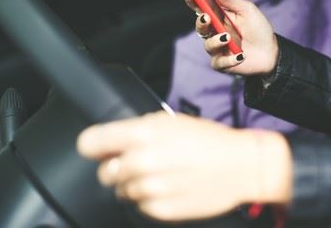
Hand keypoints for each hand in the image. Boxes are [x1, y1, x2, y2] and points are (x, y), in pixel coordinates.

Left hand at [77, 111, 292, 221]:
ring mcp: (150, 188)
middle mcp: (142, 161)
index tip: (100, 150)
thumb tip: (113, 141)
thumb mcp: (171, 121)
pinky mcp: (161, 209)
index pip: (90, 143)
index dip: (94, 146)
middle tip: (138, 164)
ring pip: (121, 192)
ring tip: (161, 175)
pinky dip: (149, 199)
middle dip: (117, 168)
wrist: (240, 166)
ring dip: (134, 185)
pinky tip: (169, 187)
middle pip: (104, 172)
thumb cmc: (209, 140)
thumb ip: (138, 129)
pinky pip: (139, 206)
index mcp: (142, 134)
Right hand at [186, 0, 278, 75]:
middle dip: (201, 22)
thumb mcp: (246, 10)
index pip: (201, 8)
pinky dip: (229, 59)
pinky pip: (219, 62)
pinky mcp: (222, 63)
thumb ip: (228, 0)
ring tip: (228, 37)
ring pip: (208, 45)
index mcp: (218, 17)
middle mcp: (214, 32)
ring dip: (216, 41)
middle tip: (207, 18)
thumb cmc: (258, 28)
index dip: (193, 1)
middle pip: (200, 26)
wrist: (271, 52)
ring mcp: (217, 48)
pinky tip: (240, 55)